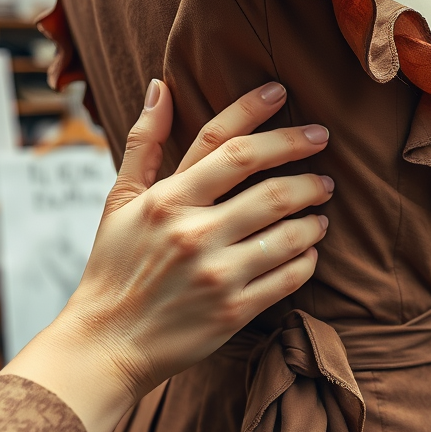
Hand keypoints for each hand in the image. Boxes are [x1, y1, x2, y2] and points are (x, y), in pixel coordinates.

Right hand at [3, 80, 332, 431]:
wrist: (106, 344)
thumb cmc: (113, 268)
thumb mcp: (119, 202)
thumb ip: (142, 143)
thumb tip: (160, 86)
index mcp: (167, 200)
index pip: (227, 144)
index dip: (260, 114)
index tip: (285, 93)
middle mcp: (194, 232)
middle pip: (272, 188)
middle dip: (307, 170)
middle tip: (324, 168)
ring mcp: (217, 273)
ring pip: (289, 233)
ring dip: (314, 217)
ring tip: (320, 211)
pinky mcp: (234, 310)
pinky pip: (289, 276)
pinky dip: (308, 259)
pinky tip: (309, 251)